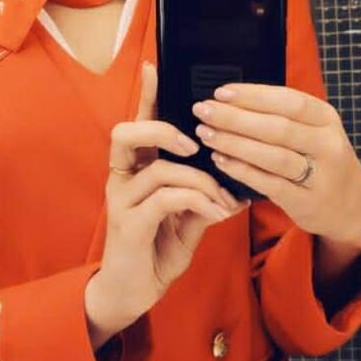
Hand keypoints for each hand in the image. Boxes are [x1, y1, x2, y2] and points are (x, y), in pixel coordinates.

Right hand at [92, 62, 248, 326]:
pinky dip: (198, 201)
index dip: (145, 94)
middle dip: (163, 128)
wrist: (131, 294)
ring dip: (199, 179)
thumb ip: (204, 194)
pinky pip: (165, 199)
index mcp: (136, 168)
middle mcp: (122, 177)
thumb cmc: (157, 249)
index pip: (138, 122)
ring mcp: (122, 200)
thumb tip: (238, 181)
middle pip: (127, 132)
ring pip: (158, 169)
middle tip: (195, 144)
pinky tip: (217, 213)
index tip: (155, 66)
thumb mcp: (187, 218)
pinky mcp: (129, 224)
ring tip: (223, 197)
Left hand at [191, 83, 360, 249]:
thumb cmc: (318, 158)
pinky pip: (269, 183)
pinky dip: (242, 171)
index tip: (219, 92)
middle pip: (276, 127)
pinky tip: (220, 160)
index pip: (287, 100)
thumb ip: (279, 115)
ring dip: (234, 143)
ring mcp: (320, 175)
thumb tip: (228, 99)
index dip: (251, 95)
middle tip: (203, 111)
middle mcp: (327, 144)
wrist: (350, 205)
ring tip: (206, 134)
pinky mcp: (306, 201)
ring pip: (272, 155)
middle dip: (234, 117)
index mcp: (325, 118)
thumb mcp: (312, 130)